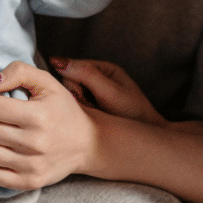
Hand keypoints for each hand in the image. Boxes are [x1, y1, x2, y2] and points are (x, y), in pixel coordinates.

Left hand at [0, 60, 98, 190]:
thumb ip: (18, 72)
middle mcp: (34, 142)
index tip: (2, 103)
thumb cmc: (63, 109)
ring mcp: (31, 165)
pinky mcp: (29, 182)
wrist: (89, 142)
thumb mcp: (47, 82)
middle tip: (2, 120)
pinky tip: (6, 154)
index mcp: (38, 115)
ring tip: (3, 137)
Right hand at [49, 57, 166, 126]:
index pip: (73, 68)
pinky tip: (93, 121)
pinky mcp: (90, 111)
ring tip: (96, 116)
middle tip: (93, 108)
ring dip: (80, 108)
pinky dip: (81, 116)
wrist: (143, 140)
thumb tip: (58, 62)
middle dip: (77, 98)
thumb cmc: (133, 113)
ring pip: (70, 99)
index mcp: (104, 69)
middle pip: (69, 83)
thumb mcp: (110, 92)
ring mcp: (92, 96)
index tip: (82, 96)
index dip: (73, 84)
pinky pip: (74, 110)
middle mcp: (97, 80)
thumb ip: (87, 75)